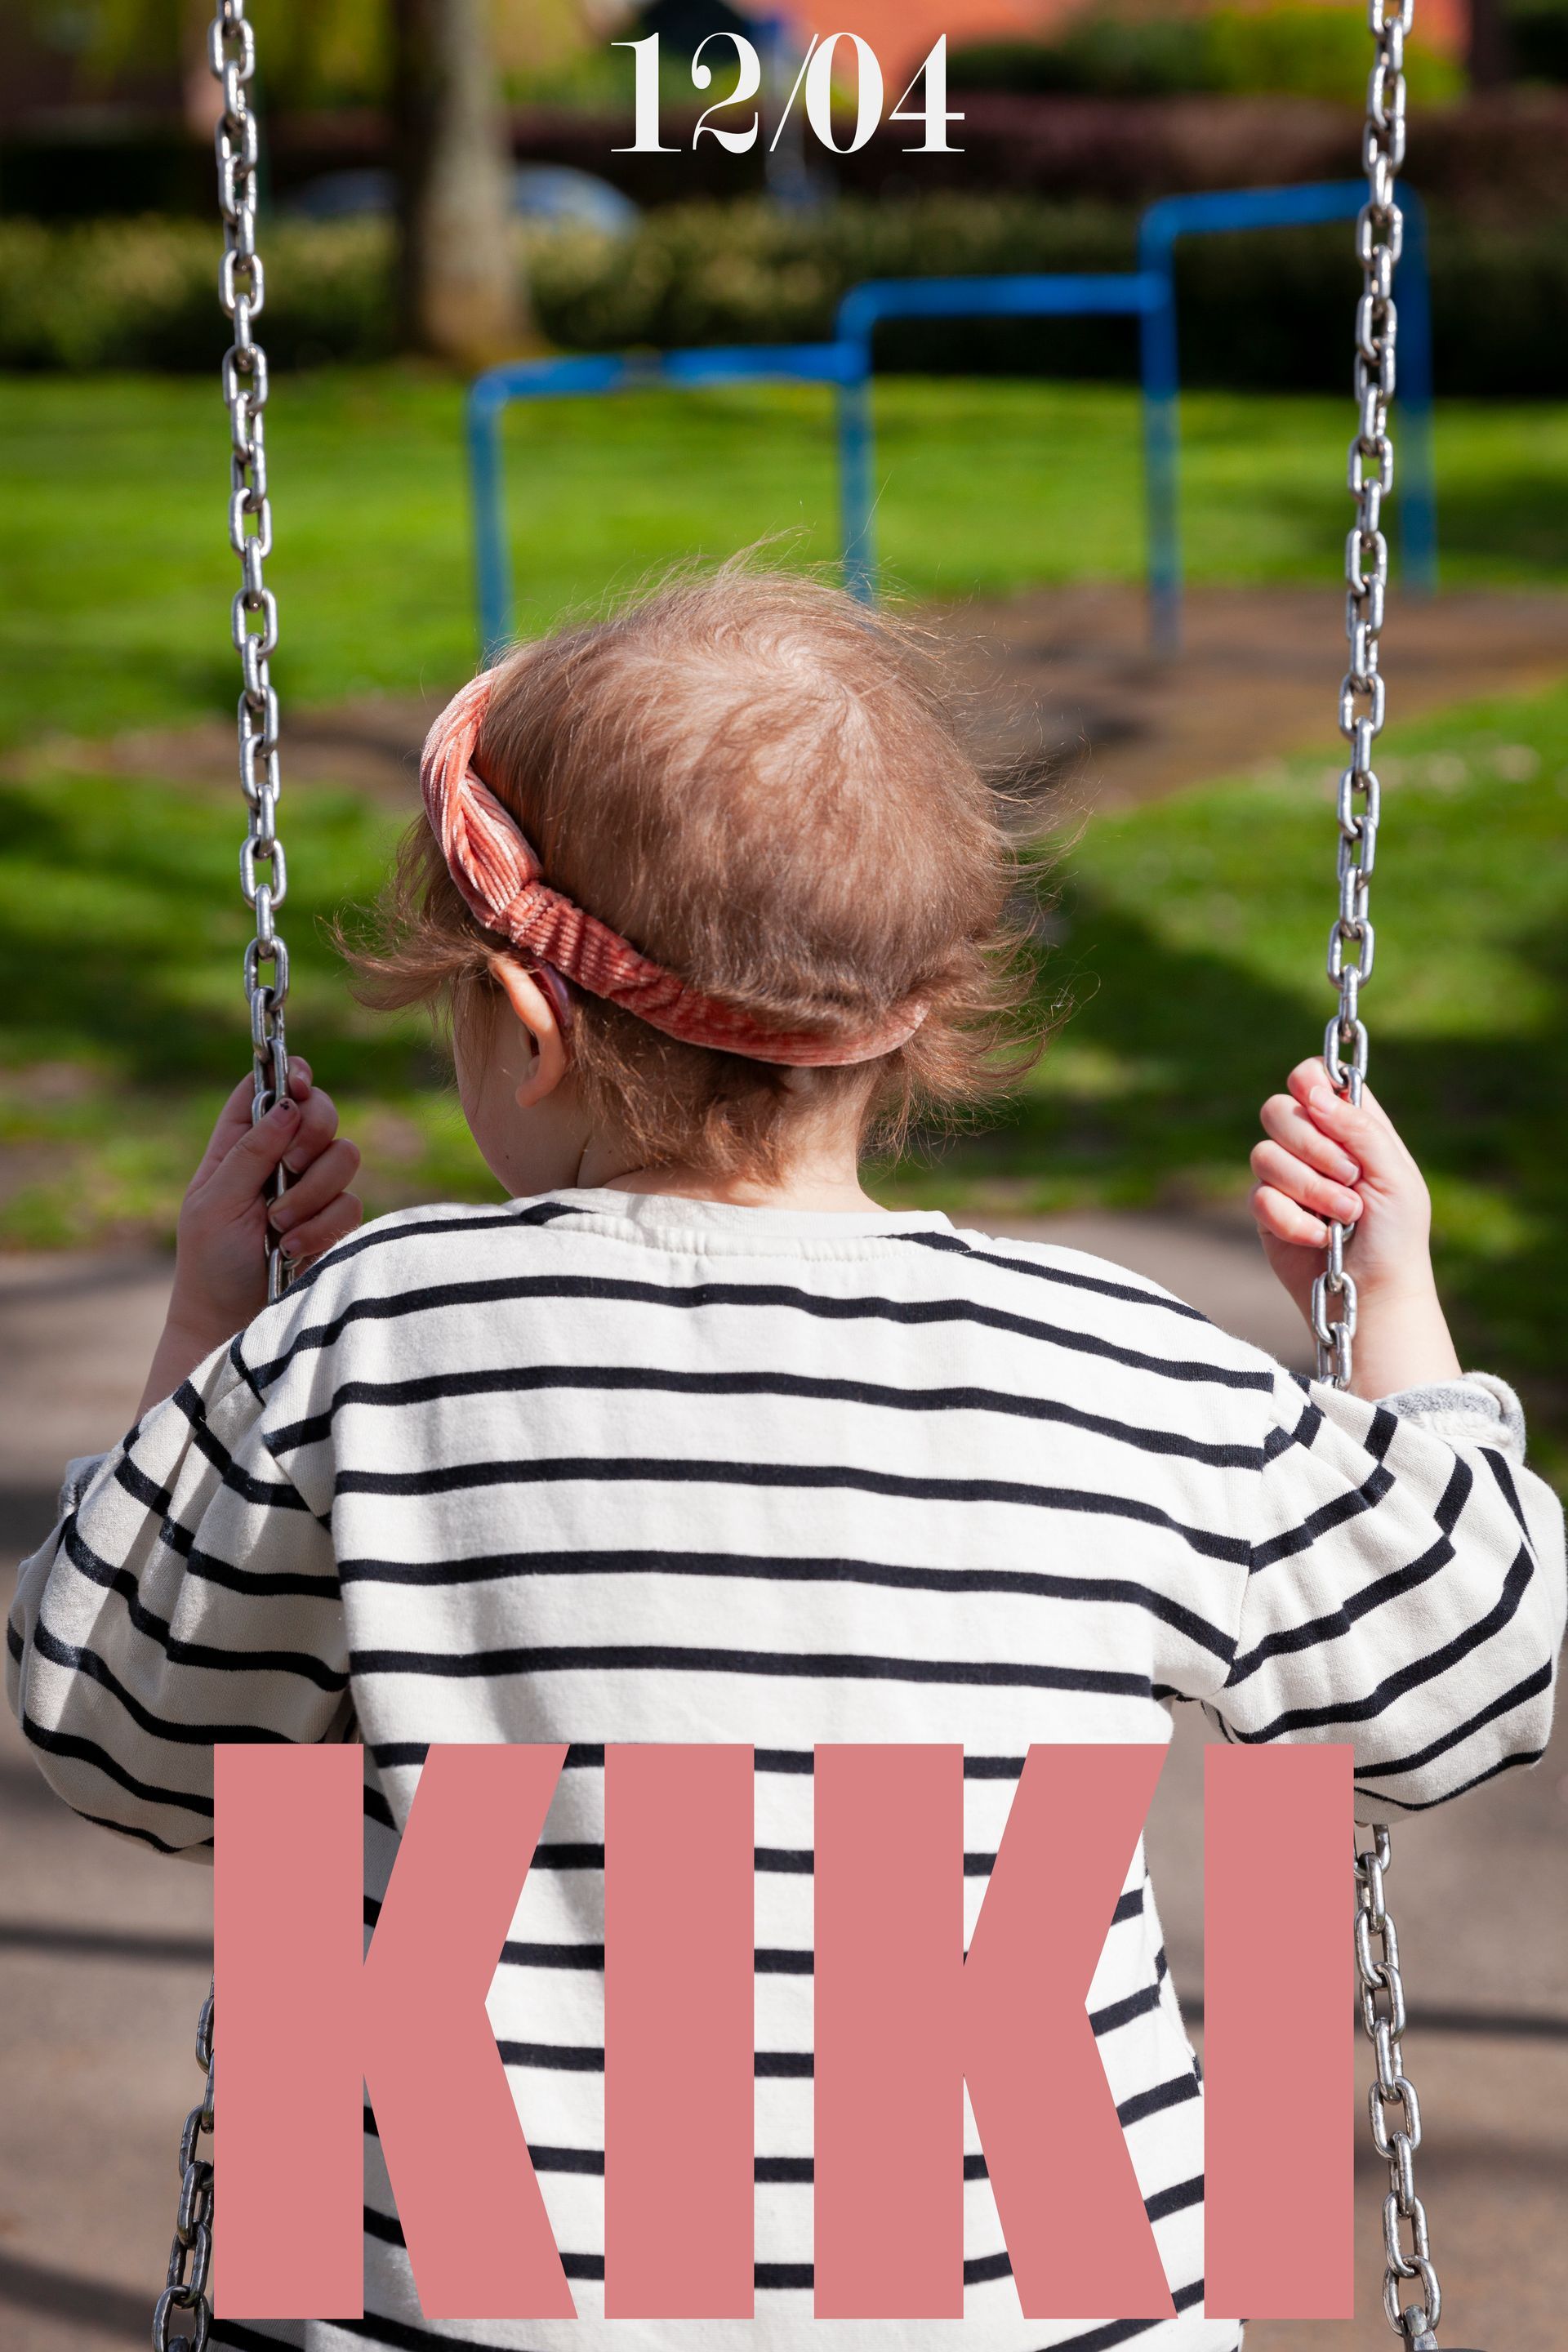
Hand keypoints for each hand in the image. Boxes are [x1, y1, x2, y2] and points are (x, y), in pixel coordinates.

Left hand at [139, 1064, 361, 1412]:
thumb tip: (286, 1105)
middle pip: (319, 1110)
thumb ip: (250, 1153)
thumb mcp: (215, 1203)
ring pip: (344, 1155)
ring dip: (312, 1192)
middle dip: (312, 1133)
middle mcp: (280, 1159)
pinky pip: (351, 1204)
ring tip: (279, 1227)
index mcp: (240, 1144)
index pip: (268, 1089)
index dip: (288, 1075)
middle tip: (290, 1165)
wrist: (229, 1324)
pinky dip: (322, 1227)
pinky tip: (293, 1250)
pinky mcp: (334, 1223)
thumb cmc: (209, 1262)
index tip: (299, 1081)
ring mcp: (311, 1190)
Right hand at [1250, 1058, 1460, 1397]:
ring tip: (1345, 1215)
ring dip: (1310, 1188)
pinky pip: (1260, 1198)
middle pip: (1277, 1109)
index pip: (1312, 1078)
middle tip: (1349, 1176)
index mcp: (1350, 1125)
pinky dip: (1294, 1221)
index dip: (1308, 1081)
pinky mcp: (1267, 1213)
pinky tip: (1320, 1238)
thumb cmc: (1397, 1235)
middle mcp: (1313, 1145)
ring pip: (1263, 1155)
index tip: (1318, 1103)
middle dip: (1311, 1145)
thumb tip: (1315, 1094)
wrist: (1375, 1293)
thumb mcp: (1395, 1175)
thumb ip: (1360, 1129)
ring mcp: (1287, 1178)